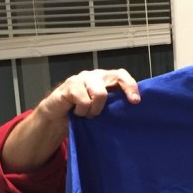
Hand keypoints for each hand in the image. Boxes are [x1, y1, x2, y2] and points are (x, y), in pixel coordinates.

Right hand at [1, 69, 140, 172]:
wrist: (56, 117)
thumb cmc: (82, 113)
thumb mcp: (101, 110)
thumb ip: (114, 106)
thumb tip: (132, 113)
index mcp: (106, 80)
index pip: (122, 76)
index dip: (131, 86)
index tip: (136, 101)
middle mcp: (96, 76)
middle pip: (117, 76)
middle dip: (126, 91)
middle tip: (128, 105)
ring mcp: (83, 78)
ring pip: (100, 94)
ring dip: (96, 110)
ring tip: (89, 115)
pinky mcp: (70, 85)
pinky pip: (84, 101)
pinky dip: (82, 111)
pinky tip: (77, 113)